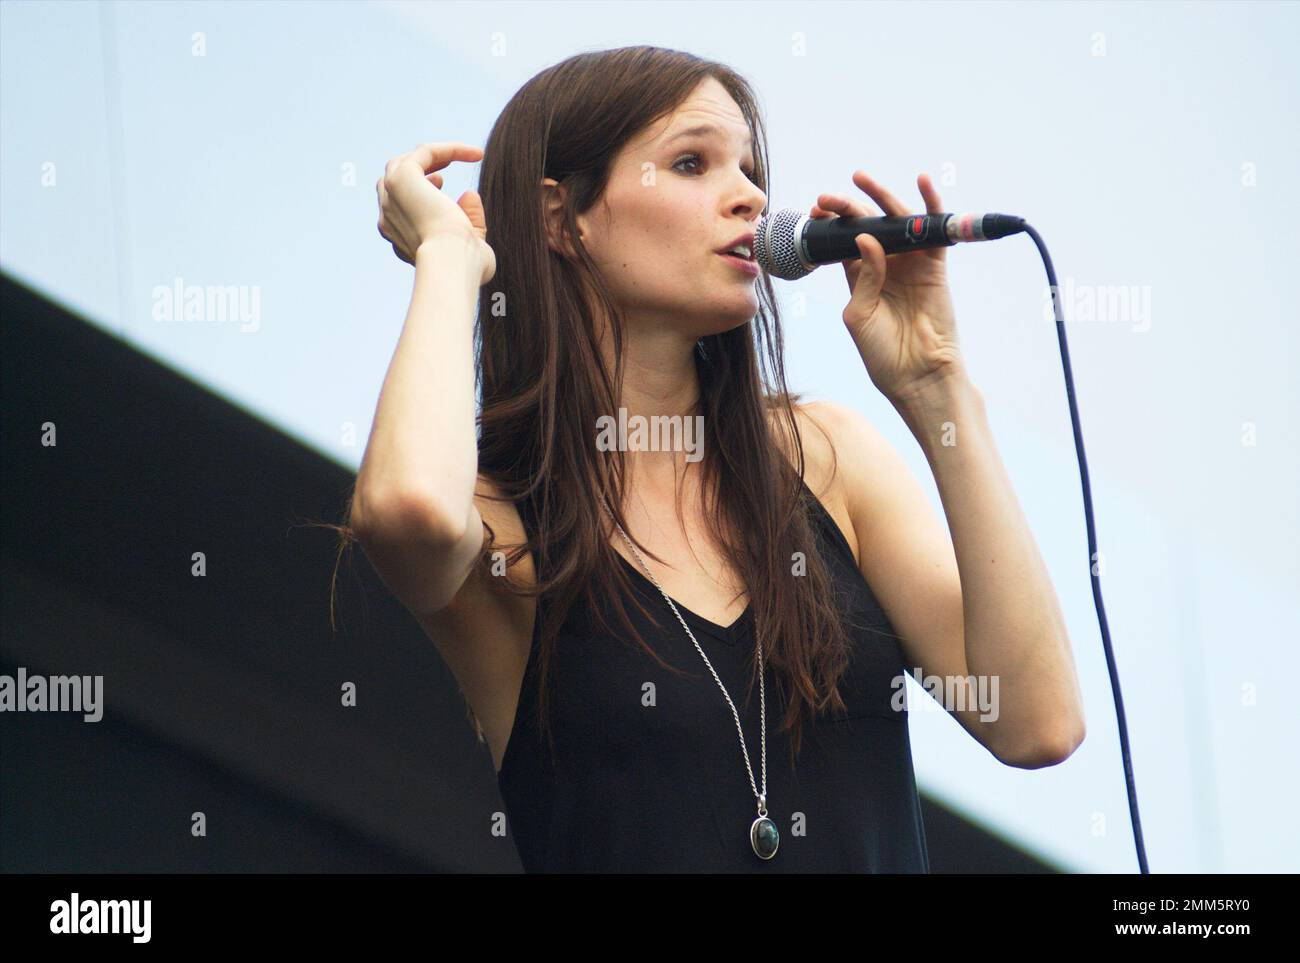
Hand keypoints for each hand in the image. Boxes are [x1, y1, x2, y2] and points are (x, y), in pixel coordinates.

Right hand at [376, 142, 495, 284]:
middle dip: (419, 168)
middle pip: (393, 178)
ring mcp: (391, 196)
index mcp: (398, 235)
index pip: (399, 202)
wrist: (452, 262)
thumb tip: (470, 194)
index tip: (443, 185)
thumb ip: (470, 222)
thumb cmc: (465, 265)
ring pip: (405, 162)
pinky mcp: (402, 178)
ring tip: (464, 155)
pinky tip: (475, 154)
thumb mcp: (471, 244)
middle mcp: (388, 216)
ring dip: (435, 155)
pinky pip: (425, 152)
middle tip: (447, 166)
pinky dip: (450, 149)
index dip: (418, 189)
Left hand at [812, 171, 964, 405]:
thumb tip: (866, 238)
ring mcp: (911, 265)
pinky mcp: (935, 267)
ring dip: (882, 197)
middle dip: (848, 208)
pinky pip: (934, 231)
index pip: (844, 243)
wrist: (917, 375)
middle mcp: (886, 267)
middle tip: (829, 196)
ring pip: (897, 222)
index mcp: (861, 279)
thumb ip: (862, 277)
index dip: (831, 226)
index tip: (815, 211)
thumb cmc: (883, 353)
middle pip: (868, 227)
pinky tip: (924, 182)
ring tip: (861, 178)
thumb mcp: (859, 315)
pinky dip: (931, 206)